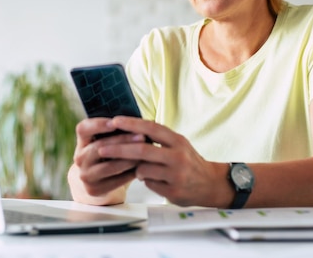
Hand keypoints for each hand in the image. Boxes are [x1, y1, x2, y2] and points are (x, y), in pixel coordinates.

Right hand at [69, 117, 144, 203]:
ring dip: (129, 158)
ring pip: (109, 166)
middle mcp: (80, 158)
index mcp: (82, 141)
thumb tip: (136, 120)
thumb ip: (114, 131)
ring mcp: (85, 175)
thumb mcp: (105, 139)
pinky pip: (115, 181)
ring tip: (145, 153)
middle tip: (142, 136)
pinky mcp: (94, 189)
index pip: (83, 129)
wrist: (97, 179)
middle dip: (123, 141)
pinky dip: (130, 173)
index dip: (98, 125)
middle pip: (100, 147)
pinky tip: (142, 167)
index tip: (115, 122)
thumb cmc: (108, 153)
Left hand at [98, 116, 225, 206]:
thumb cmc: (188, 161)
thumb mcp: (178, 144)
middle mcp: (177, 156)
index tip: (115, 121)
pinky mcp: (172, 191)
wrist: (209, 184)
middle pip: (141, 150)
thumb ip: (158, 138)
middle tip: (102, 148)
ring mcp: (175, 174)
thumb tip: (131, 128)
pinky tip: (154, 179)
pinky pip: (148, 183)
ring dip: (135, 168)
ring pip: (142, 169)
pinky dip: (145, 180)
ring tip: (139, 168)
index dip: (131, 124)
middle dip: (118, 149)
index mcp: (177, 140)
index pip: (151, 128)